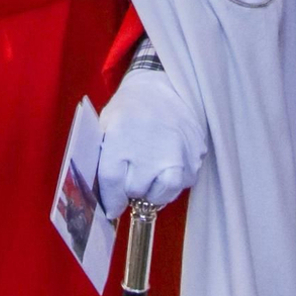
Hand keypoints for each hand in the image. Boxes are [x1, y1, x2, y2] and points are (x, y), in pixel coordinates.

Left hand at [96, 67, 207, 220]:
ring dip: (153, 191)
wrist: (162, 86)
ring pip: (162, 193)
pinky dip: (172, 180)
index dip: (111, 201)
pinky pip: (183, 183)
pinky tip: (166, 165)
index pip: (113, 184)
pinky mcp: (195, 154)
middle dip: (130, 190)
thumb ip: (102, 159)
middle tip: (130, 181)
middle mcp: (150, 147)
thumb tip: (99, 196)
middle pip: (136, 190)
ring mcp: (177, 152)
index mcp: (121, 136)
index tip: (111, 209)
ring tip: (149, 179)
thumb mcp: (106, 126)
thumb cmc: (129, 109)